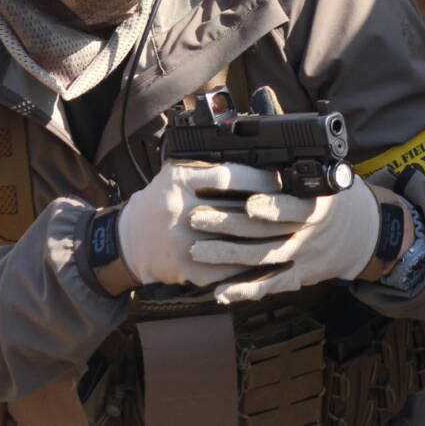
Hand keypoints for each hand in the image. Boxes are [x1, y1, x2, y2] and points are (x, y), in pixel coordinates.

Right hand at [117, 162, 283, 286]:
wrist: (130, 240)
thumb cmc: (162, 200)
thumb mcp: (177, 173)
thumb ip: (208, 166)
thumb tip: (253, 157)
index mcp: (179, 180)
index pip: (226, 176)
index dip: (256, 179)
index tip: (279, 179)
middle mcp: (179, 208)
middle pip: (234, 210)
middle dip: (267, 210)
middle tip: (293, 206)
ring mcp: (182, 241)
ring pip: (234, 241)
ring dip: (264, 240)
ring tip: (290, 233)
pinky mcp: (185, 268)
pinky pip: (226, 268)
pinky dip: (249, 265)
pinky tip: (269, 260)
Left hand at [188, 179, 381, 303]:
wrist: (366, 234)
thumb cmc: (337, 197)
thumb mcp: (326, 176)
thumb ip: (295, 164)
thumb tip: (260, 127)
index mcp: (316, 204)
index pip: (293, 206)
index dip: (272, 206)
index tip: (248, 204)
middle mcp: (309, 232)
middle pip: (267, 232)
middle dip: (229, 226)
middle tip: (198, 219)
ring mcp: (303, 256)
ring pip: (263, 259)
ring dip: (228, 257)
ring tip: (197, 251)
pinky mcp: (299, 275)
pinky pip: (270, 285)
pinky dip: (245, 289)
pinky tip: (220, 292)